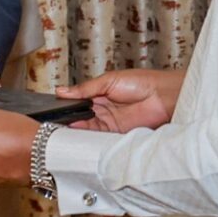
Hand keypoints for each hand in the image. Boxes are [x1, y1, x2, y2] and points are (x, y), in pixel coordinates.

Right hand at [57, 68, 183, 132]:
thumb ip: (85, 89)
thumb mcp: (108, 80)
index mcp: (100, 93)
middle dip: (69, 119)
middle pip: (81, 116)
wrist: (163, 96)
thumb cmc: (142, 82)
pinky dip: (88, 136)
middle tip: (55, 121)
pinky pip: (98, 136)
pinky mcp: (116, 132)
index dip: (67, 105)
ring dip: (77, 128)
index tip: (54, 109)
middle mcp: (104, 108)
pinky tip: (79, 134)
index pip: (78, 102)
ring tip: (63, 129)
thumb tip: (63, 90)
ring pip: (87, 128)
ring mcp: (110, 121)